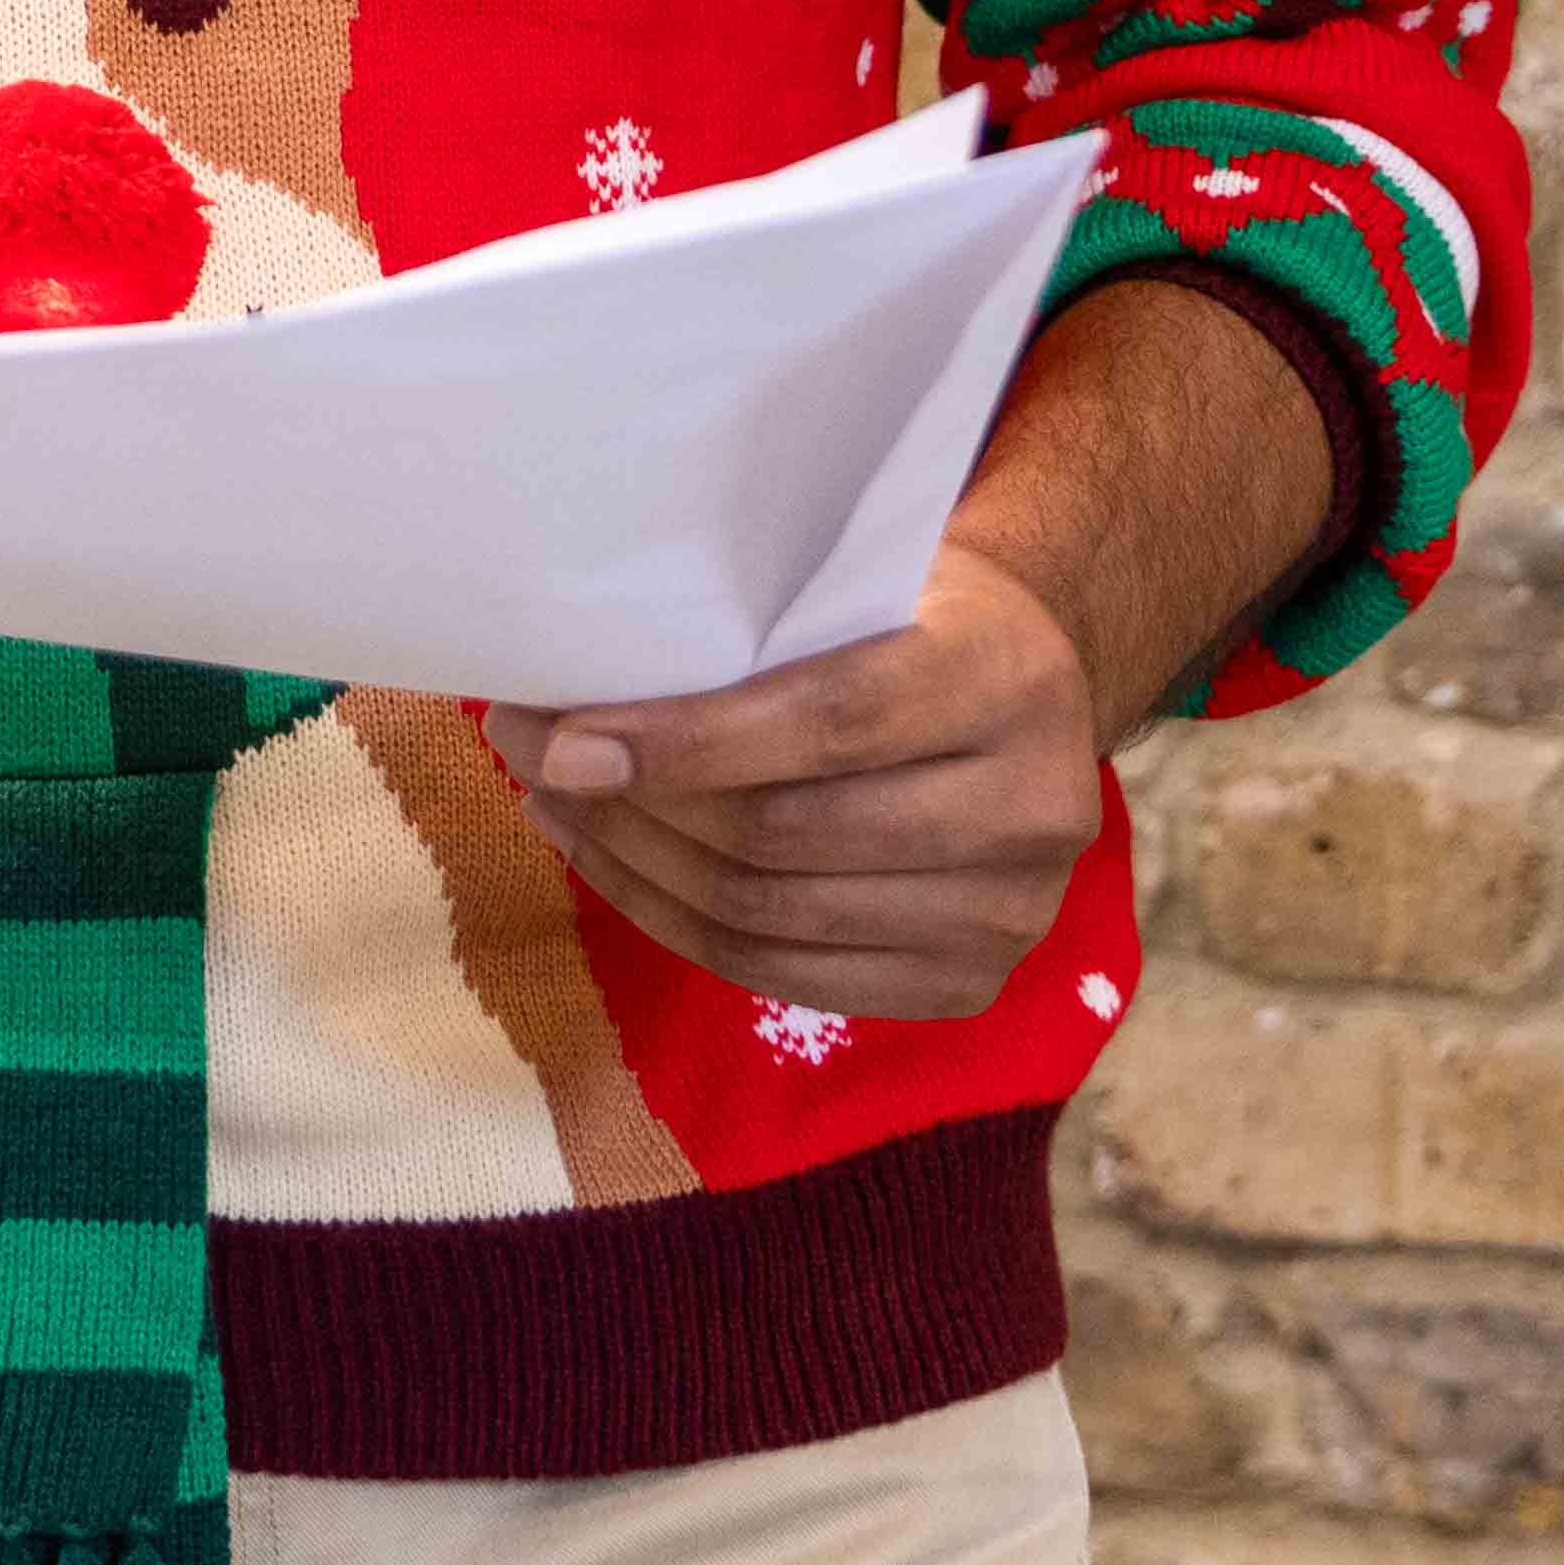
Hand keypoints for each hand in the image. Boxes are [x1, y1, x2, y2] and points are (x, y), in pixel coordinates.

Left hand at [482, 538, 1108, 1024]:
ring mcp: (1009, 914)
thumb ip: (758, 629)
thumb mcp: (862, 579)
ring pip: (770, 915)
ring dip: (636, 866)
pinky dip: (680, 923)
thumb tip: (575, 675)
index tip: (563, 738)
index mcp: (1006, 678)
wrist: (1025, 689)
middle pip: (785, 834)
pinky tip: (616, 866)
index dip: (685, 742)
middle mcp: (1032, 808)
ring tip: (556, 806)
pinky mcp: (969, 984)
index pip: (828, 723)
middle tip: (531, 751)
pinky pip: (784, 973)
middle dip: (632, 801)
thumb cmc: (913, 613)